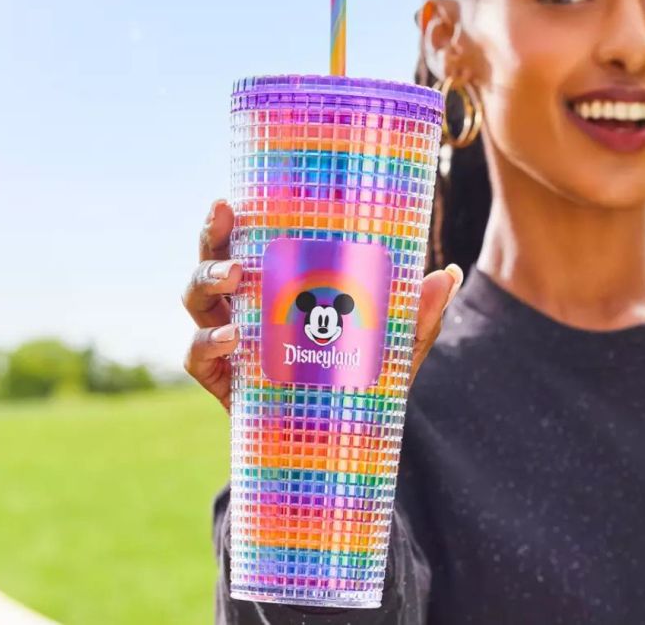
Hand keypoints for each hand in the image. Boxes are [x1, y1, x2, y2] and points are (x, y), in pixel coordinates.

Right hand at [182, 200, 463, 411]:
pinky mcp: (223, 382)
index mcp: (277, 287)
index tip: (231, 198)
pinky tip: (230, 338)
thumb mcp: (392, 349)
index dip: (230, 219)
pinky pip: (198, 357)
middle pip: (212, 261)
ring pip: (196, 301)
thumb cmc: (359, 383)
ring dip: (207, 280)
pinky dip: (206, 344)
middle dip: (212, 237)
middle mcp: (245, 308)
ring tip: (234, 276)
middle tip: (225, 218)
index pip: (247, 243)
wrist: (339, 446)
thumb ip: (418, 316)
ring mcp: (229, 343)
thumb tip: (448, 272)